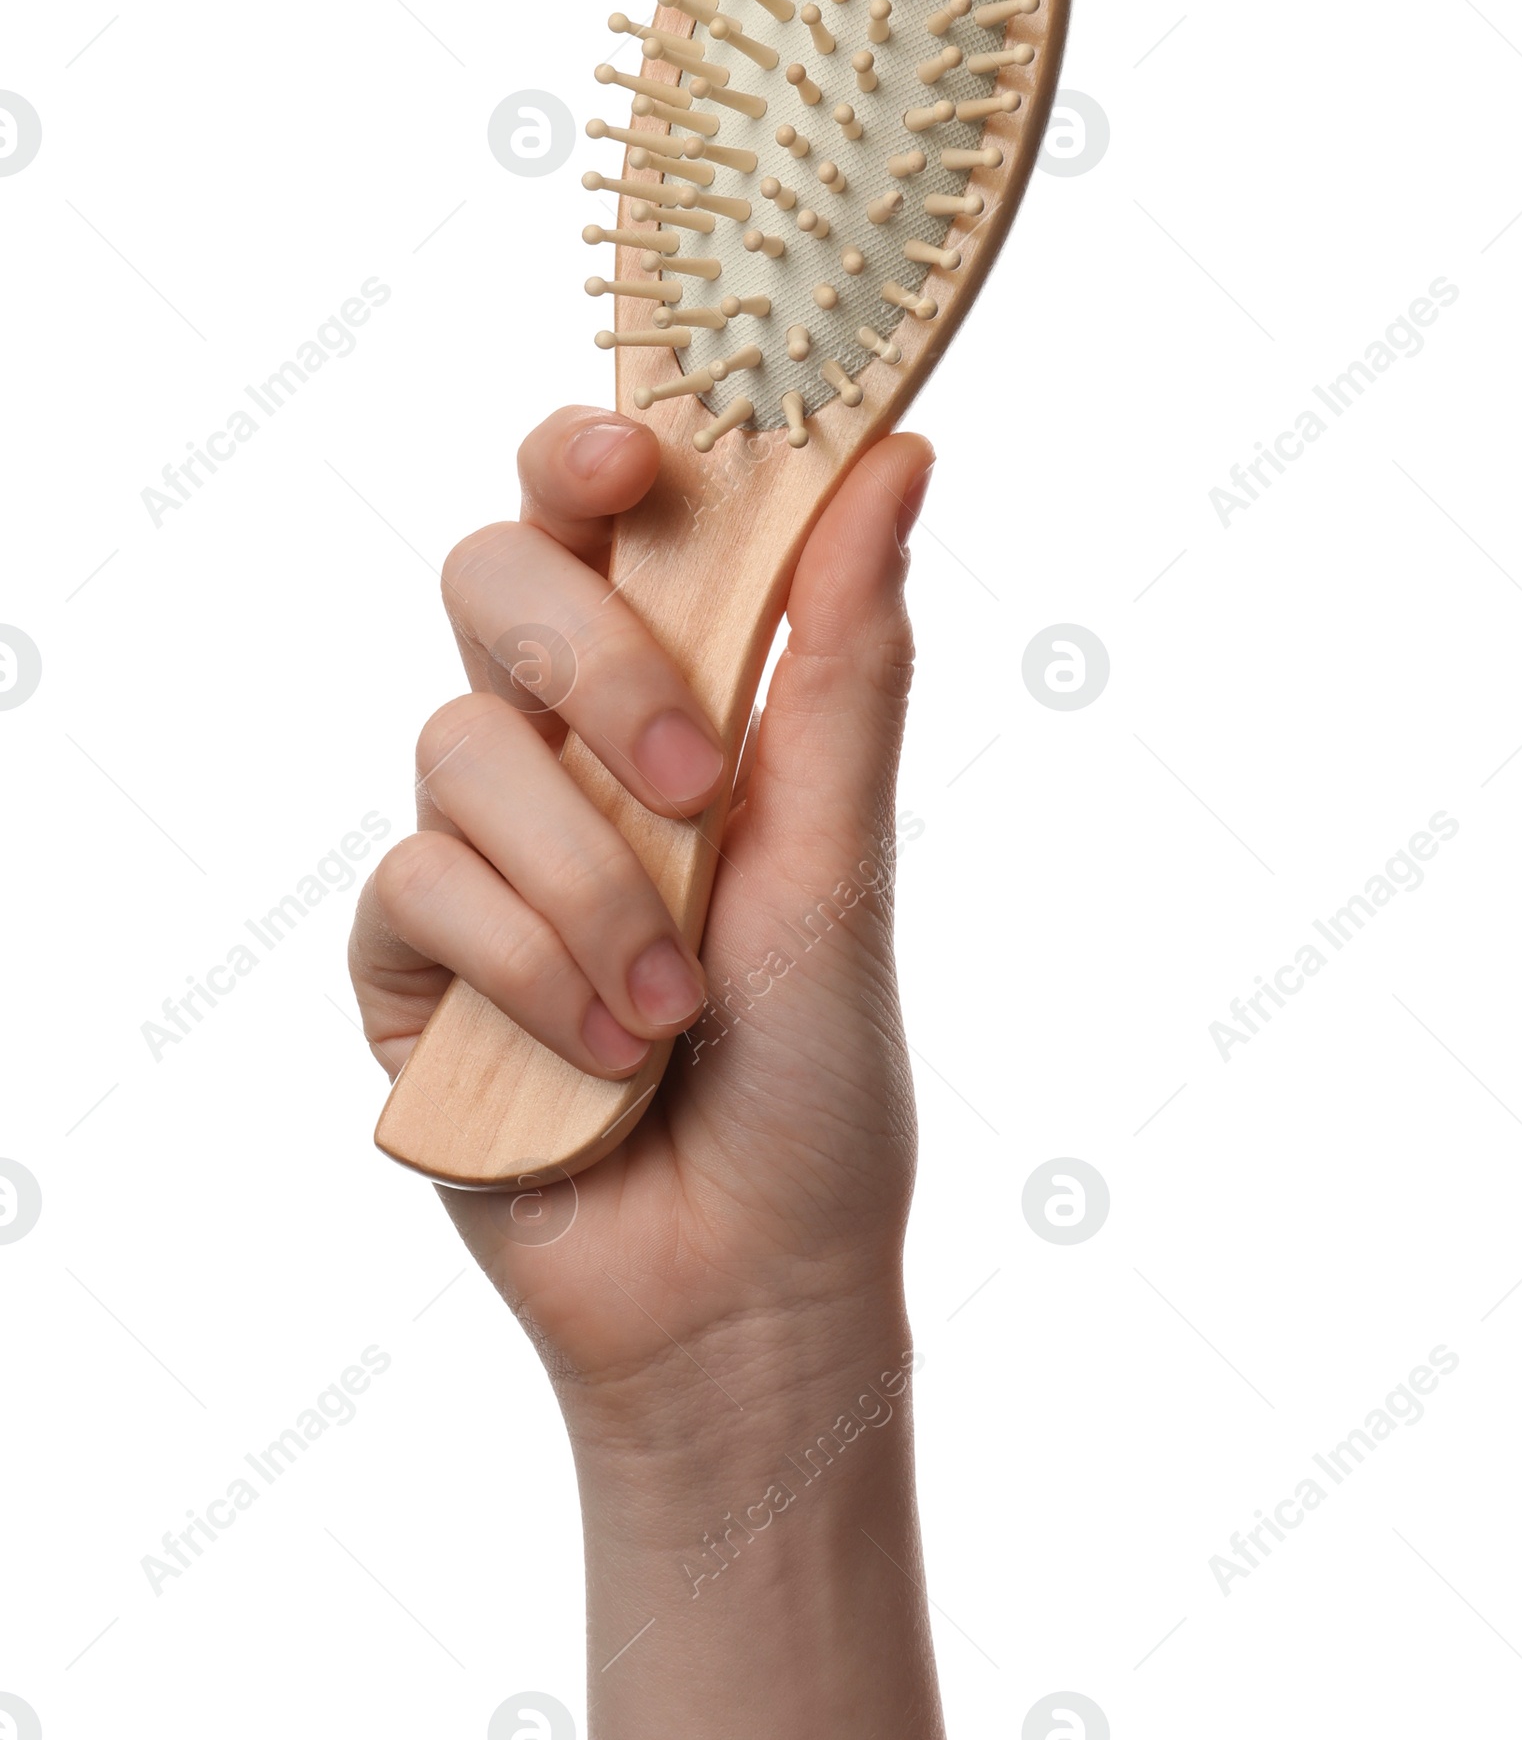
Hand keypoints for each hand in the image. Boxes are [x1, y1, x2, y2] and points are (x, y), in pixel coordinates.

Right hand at [349, 405, 934, 1446]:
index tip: (639, 448)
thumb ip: (848, 664)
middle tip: (696, 783)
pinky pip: (417, 884)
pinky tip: (600, 1060)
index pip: (601, 524)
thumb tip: (900, 459)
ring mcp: (474, 855)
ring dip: (590, 884)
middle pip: (491, 580)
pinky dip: (526, 968)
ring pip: (459, 747)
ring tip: (676, 1009)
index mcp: (677, 708)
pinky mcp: (404, 963)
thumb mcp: (843, 864)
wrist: (744, 1290)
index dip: (592, 454)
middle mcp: (562, 759)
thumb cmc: (816, 1085)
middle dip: (594, 667)